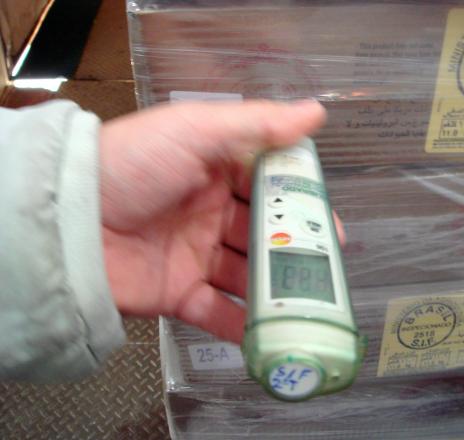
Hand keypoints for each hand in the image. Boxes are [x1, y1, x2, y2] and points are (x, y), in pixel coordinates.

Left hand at [100, 100, 337, 342]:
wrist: (68, 220)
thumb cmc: (133, 165)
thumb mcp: (195, 130)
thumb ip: (257, 124)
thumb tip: (316, 112)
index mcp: (213, 171)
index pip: (268, 187)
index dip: (300, 204)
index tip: (328, 222)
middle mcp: (207, 213)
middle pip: (261, 235)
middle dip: (293, 251)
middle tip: (324, 269)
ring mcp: (193, 255)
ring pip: (245, 276)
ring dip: (274, 291)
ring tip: (306, 306)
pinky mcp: (176, 292)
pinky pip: (216, 312)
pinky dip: (242, 326)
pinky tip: (270, 335)